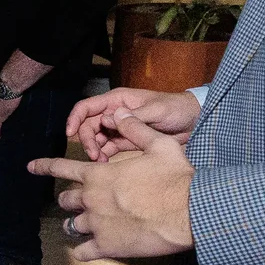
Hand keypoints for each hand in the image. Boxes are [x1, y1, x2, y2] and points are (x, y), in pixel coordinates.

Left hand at [29, 116, 195, 260]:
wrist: (189, 211)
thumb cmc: (174, 177)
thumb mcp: (158, 144)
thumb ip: (134, 129)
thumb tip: (118, 114)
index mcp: (97, 175)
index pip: (61, 167)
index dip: (44, 166)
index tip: (30, 167)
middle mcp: (90, 199)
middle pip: (66, 199)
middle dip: (71, 199)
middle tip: (82, 201)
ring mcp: (95, 224)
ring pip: (72, 225)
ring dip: (77, 223)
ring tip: (85, 225)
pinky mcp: (106, 247)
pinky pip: (82, 252)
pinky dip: (82, 251)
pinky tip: (87, 250)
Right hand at [64, 87, 201, 161]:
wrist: (194, 122)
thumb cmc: (177, 109)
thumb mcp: (157, 111)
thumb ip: (133, 117)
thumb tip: (107, 119)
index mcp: (118, 100)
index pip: (87, 107)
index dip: (75, 119)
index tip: (70, 134)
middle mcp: (115, 113)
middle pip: (89, 126)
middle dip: (88, 140)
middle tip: (94, 155)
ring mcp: (120, 128)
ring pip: (97, 139)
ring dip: (95, 150)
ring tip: (100, 162)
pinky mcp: (127, 141)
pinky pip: (108, 148)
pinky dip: (104, 156)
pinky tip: (106, 164)